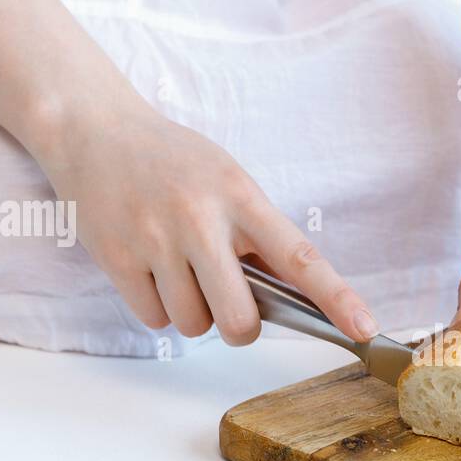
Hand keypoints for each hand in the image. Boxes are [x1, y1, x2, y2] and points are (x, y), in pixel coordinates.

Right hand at [35, 102, 377, 345]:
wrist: (95, 130)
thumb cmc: (174, 163)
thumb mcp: (228, 181)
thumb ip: (258, 235)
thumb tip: (293, 301)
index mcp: (241, 196)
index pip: (299, 257)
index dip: (337, 298)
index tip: (365, 329)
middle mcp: (199, 217)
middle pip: (239, 319)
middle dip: (240, 327)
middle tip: (231, 308)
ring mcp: (155, 239)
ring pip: (193, 324)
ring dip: (193, 313)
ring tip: (180, 270)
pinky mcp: (116, 257)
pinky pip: (154, 318)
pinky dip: (158, 308)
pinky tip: (152, 271)